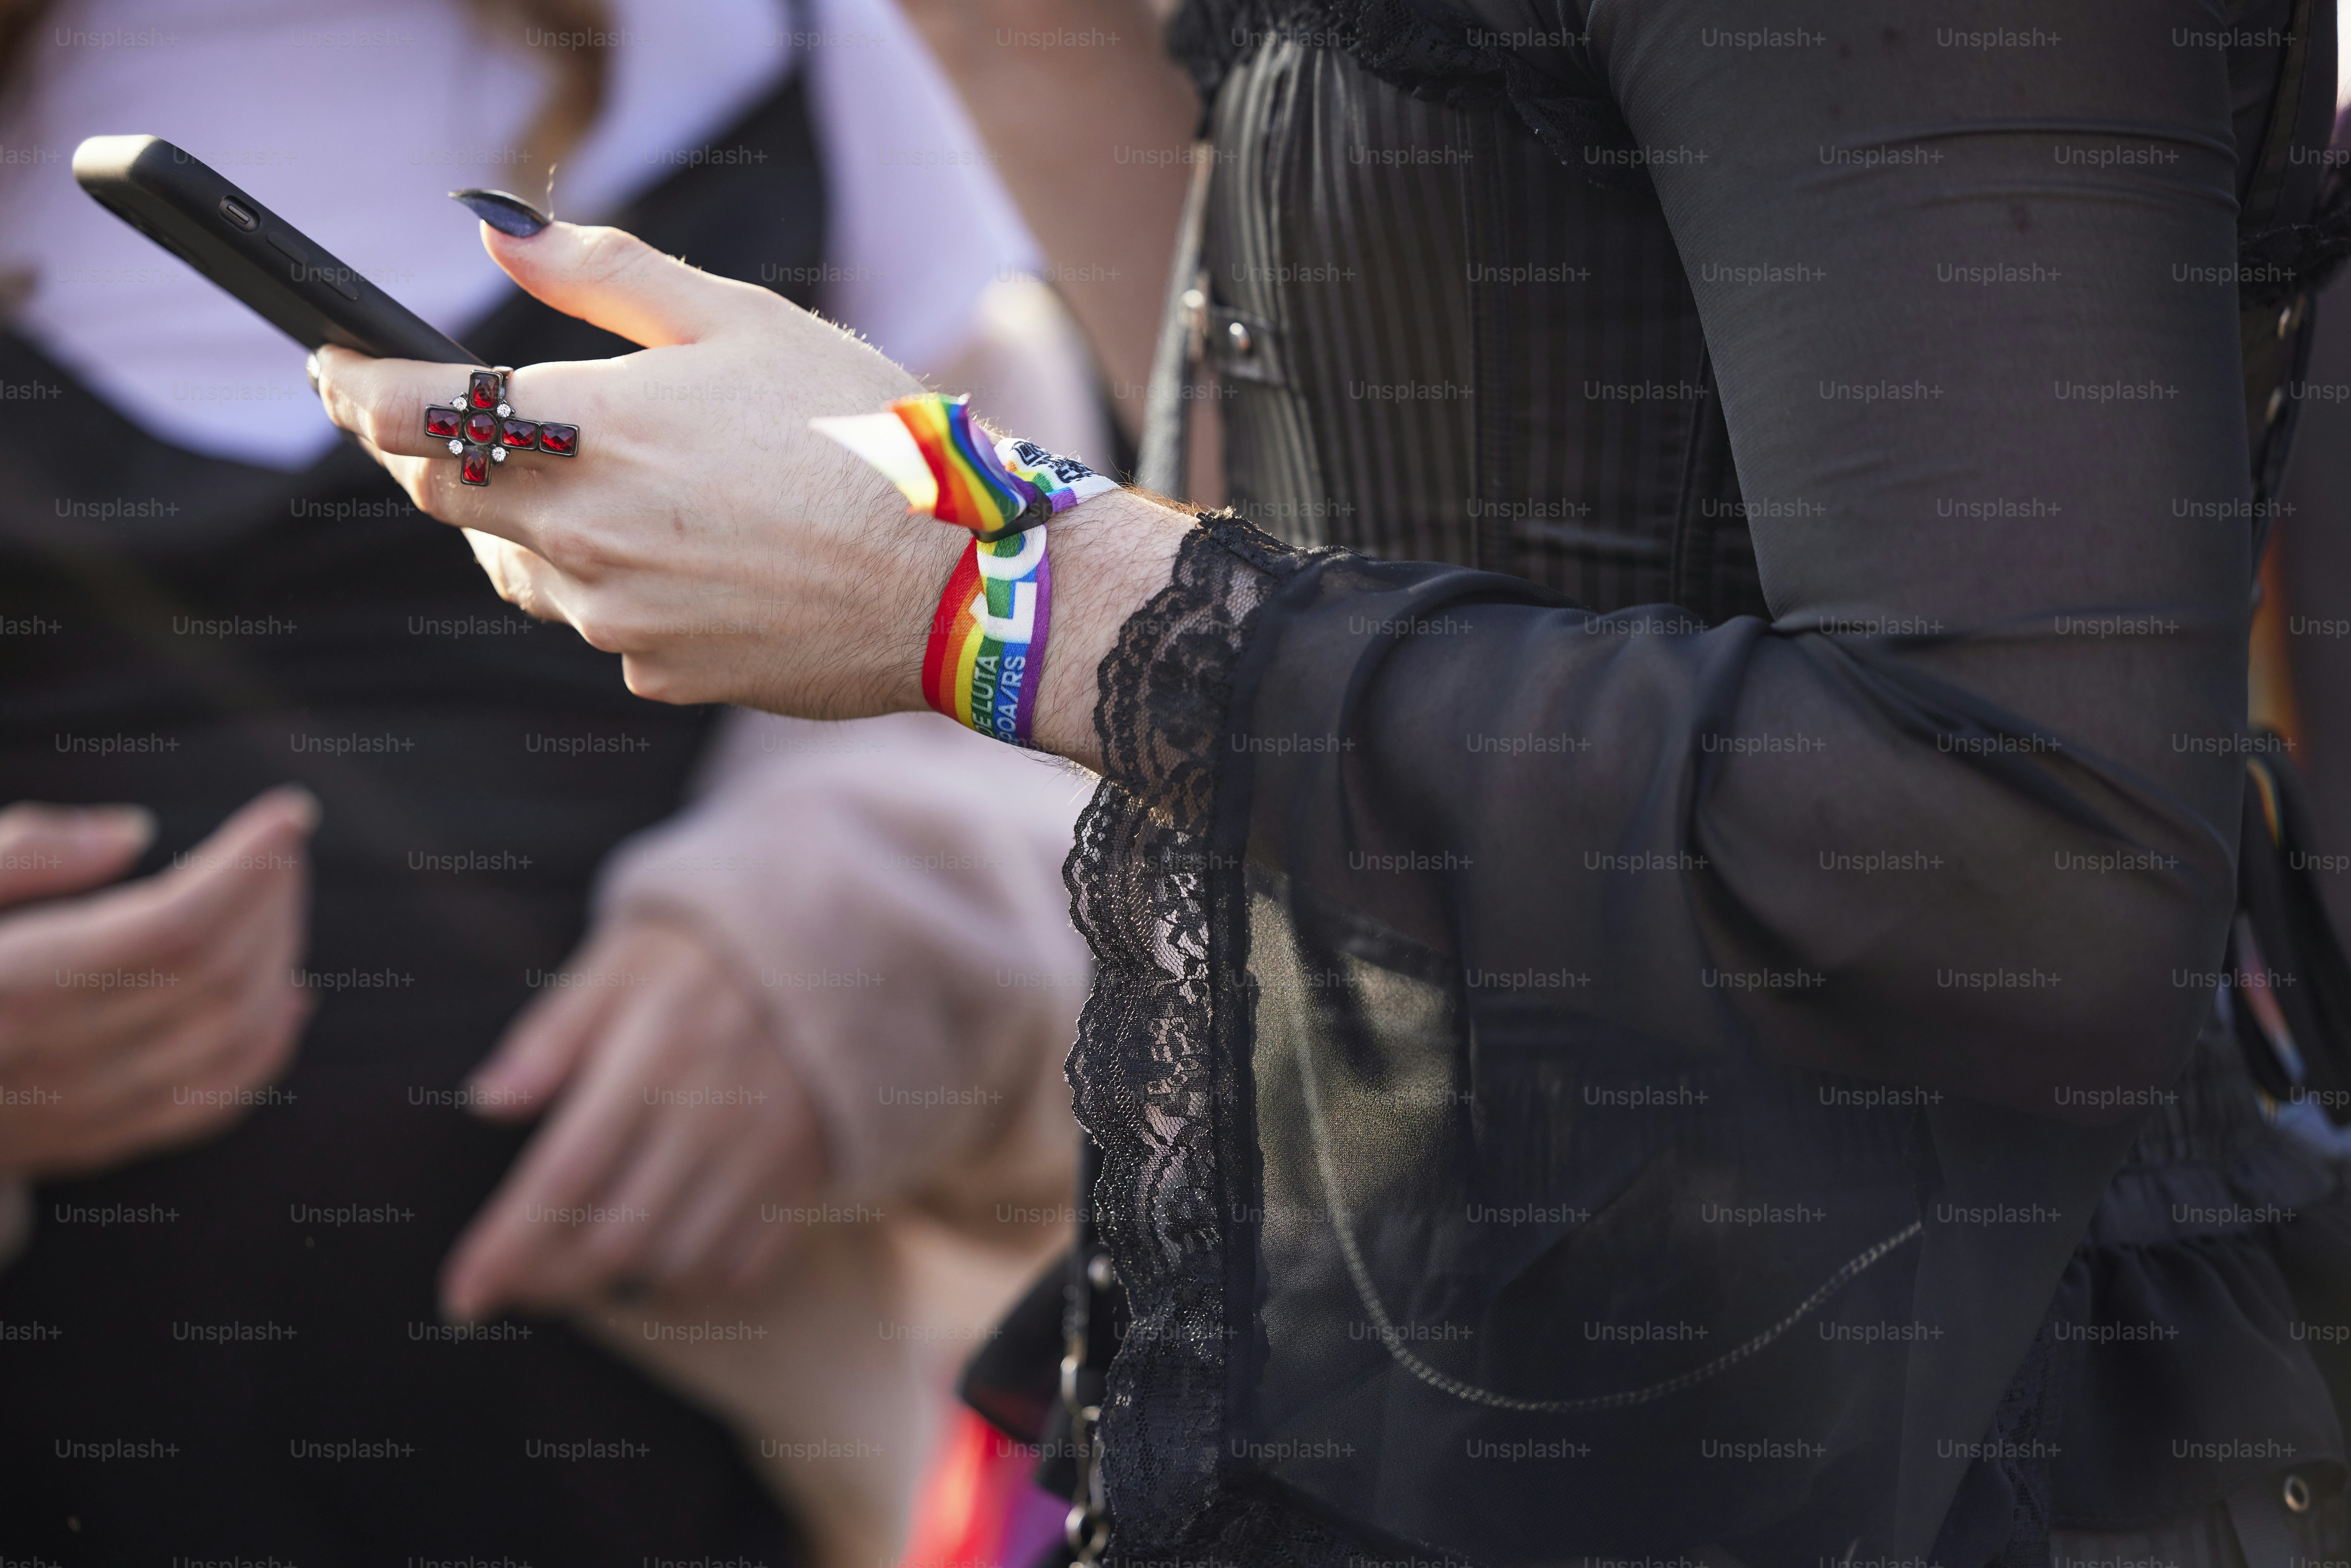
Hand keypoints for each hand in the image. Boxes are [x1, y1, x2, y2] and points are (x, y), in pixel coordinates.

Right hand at [0, 788, 317, 1180]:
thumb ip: (23, 856)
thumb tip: (132, 832)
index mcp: (12, 988)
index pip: (174, 925)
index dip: (247, 864)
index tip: (288, 811)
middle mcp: (53, 1059)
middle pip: (216, 975)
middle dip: (270, 899)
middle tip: (277, 847)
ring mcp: (79, 1111)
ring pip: (231, 1037)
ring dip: (280, 961)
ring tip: (280, 902)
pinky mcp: (92, 1140)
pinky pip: (212, 1102)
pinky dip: (267, 1046)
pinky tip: (289, 996)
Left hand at [313, 222, 952, 719]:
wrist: (955, 583)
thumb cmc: (864, 435)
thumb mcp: (742, 319)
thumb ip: (607, 276)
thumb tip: (499, 235)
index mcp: (591, 428)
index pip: (412, 413)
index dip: (350, 388)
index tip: (329, 369)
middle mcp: (583, 532)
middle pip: (449, 496)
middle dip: (431, 455)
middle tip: (439, 425)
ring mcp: (617, 615)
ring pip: (523, 569)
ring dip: (531, 527)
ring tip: (607, 491)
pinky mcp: (660, 673)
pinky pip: (605, 625)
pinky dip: (621, 588)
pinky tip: (695, 560)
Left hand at [440, 915, 827, 1321]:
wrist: (834, 952)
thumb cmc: (701, 960)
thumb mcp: (621, 963)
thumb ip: (553, 1033)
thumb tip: (486, 1101)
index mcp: (653, 1060)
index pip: (562, 1178)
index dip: (505, 1248)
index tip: (462, 1297)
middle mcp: (710, 1117)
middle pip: (613, 1240)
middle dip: (548, 1280)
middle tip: (515, 1284)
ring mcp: (763, 1154)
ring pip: (675, 1265)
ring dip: (615, 1288)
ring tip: (576, 1274)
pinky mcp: (801, 1177)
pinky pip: (742, 1269)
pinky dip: (690, 1289)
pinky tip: (655, 1270)